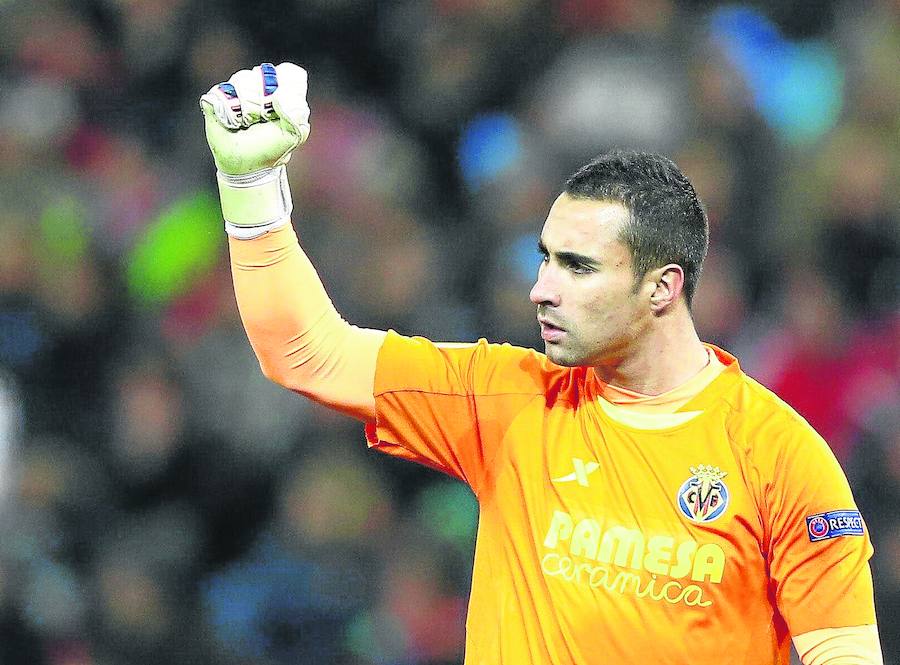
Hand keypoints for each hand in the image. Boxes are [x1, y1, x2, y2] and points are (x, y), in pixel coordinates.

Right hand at [200, 63, 310, 235]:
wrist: (246, 166)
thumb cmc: (270, 149)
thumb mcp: (293, 134)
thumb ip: (297, 113)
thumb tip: (277, 96)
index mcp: (282, 92)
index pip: (288, 73)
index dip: (285, 86)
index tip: (280, 107)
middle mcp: (260, 86)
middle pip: (265, 73)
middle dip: (266, 102)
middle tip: (263, 120)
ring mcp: (238, 89)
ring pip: (243, 79)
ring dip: (248, 109)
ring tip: (247, 123)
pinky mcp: (218, 97)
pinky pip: (223, 92)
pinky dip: (230, 111)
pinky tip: (234, 123)